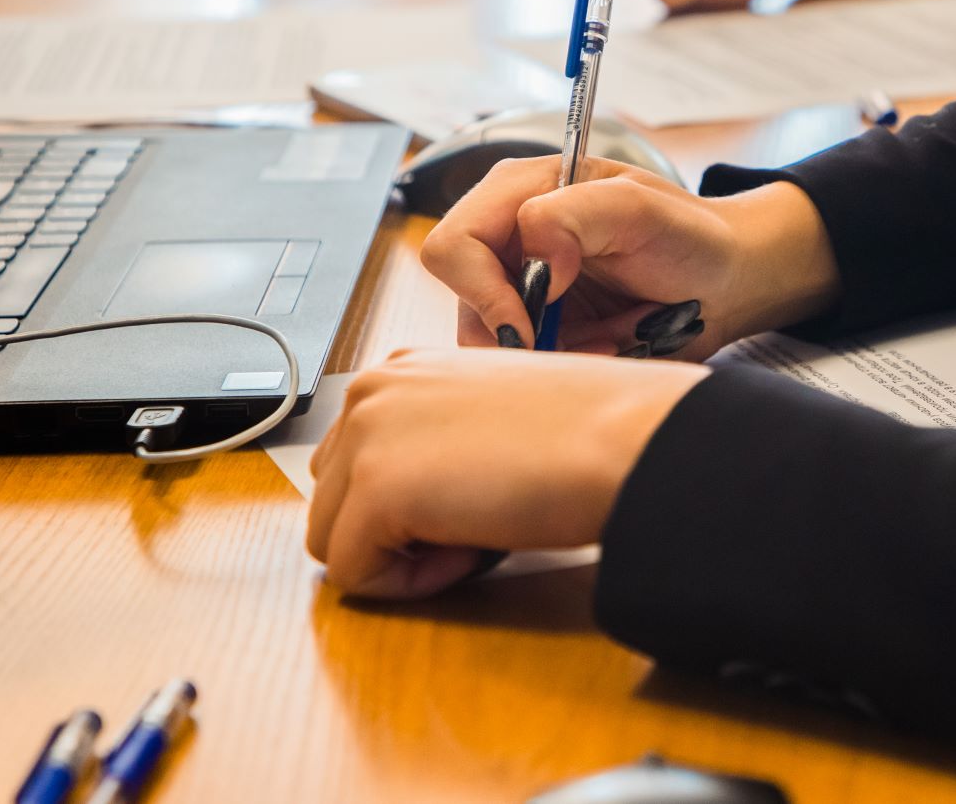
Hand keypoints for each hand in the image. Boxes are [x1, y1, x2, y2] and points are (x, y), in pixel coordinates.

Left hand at [306, 348, 706, 597]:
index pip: (354, 462)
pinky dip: (410, 585)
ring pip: (332, 541)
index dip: (409, 502)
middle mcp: (370, 393)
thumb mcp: (490, 416)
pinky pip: (355, 574)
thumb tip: (412, 499)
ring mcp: (366, 437)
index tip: (472, 498)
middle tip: (476, 523)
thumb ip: (436, 441)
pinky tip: (475, 550)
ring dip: (401, 557)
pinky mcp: (377, 491)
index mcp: (400, 370)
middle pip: (332, 501)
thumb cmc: (585, 429)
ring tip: (476, 535)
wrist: (622, 437)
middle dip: (394, 531)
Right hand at [419, 157, 839, 355]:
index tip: (533, 320)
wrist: (728, 279)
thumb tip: (531, 257)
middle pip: (464, 305)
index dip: (483, 292)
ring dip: (551, 354)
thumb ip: (571, 216)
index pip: (453, 247)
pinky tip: (608, 347)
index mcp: (517, 192)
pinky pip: (525, 364)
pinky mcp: (540, 325)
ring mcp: (521, 285)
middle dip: (523, 333)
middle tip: (584, 340)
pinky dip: (566, 366)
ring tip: (610, 339)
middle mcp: (509, 238)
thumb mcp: (638, 209)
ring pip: (492, 343)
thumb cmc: (690, 235)